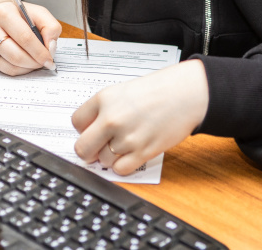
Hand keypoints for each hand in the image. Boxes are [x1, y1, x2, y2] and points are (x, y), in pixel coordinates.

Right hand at [0, 0, 59, 75]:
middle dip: (34, 62)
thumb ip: (50, 27)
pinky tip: (25, 63)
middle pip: (15, 54)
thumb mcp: (39, 13)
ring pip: (10, 65)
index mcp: (4, 13)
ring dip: (28, 68)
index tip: (49, 59)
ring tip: (36, 62)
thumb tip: (50, 48)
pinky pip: (4, 69)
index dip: (39, 52)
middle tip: (44, 63)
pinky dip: (19, 70)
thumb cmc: (20, 15)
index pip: (24, 37)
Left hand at [71, 60, 208, 175]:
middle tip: (96, 149)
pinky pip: (120, 170)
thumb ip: (103, 109)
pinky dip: (122, 166)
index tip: (90, 131)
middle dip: (88, 151)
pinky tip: (130, 154)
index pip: (76, 123)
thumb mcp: (122, 91)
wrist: (185, 94)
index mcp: (104, 99)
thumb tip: (89, 131)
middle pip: (82, 148)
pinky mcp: (142, 152)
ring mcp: (126, 137)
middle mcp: (111, 119)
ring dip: (110, 157)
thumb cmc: (158, 91)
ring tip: (125, 144)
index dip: (83, 129)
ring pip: (103, 160)